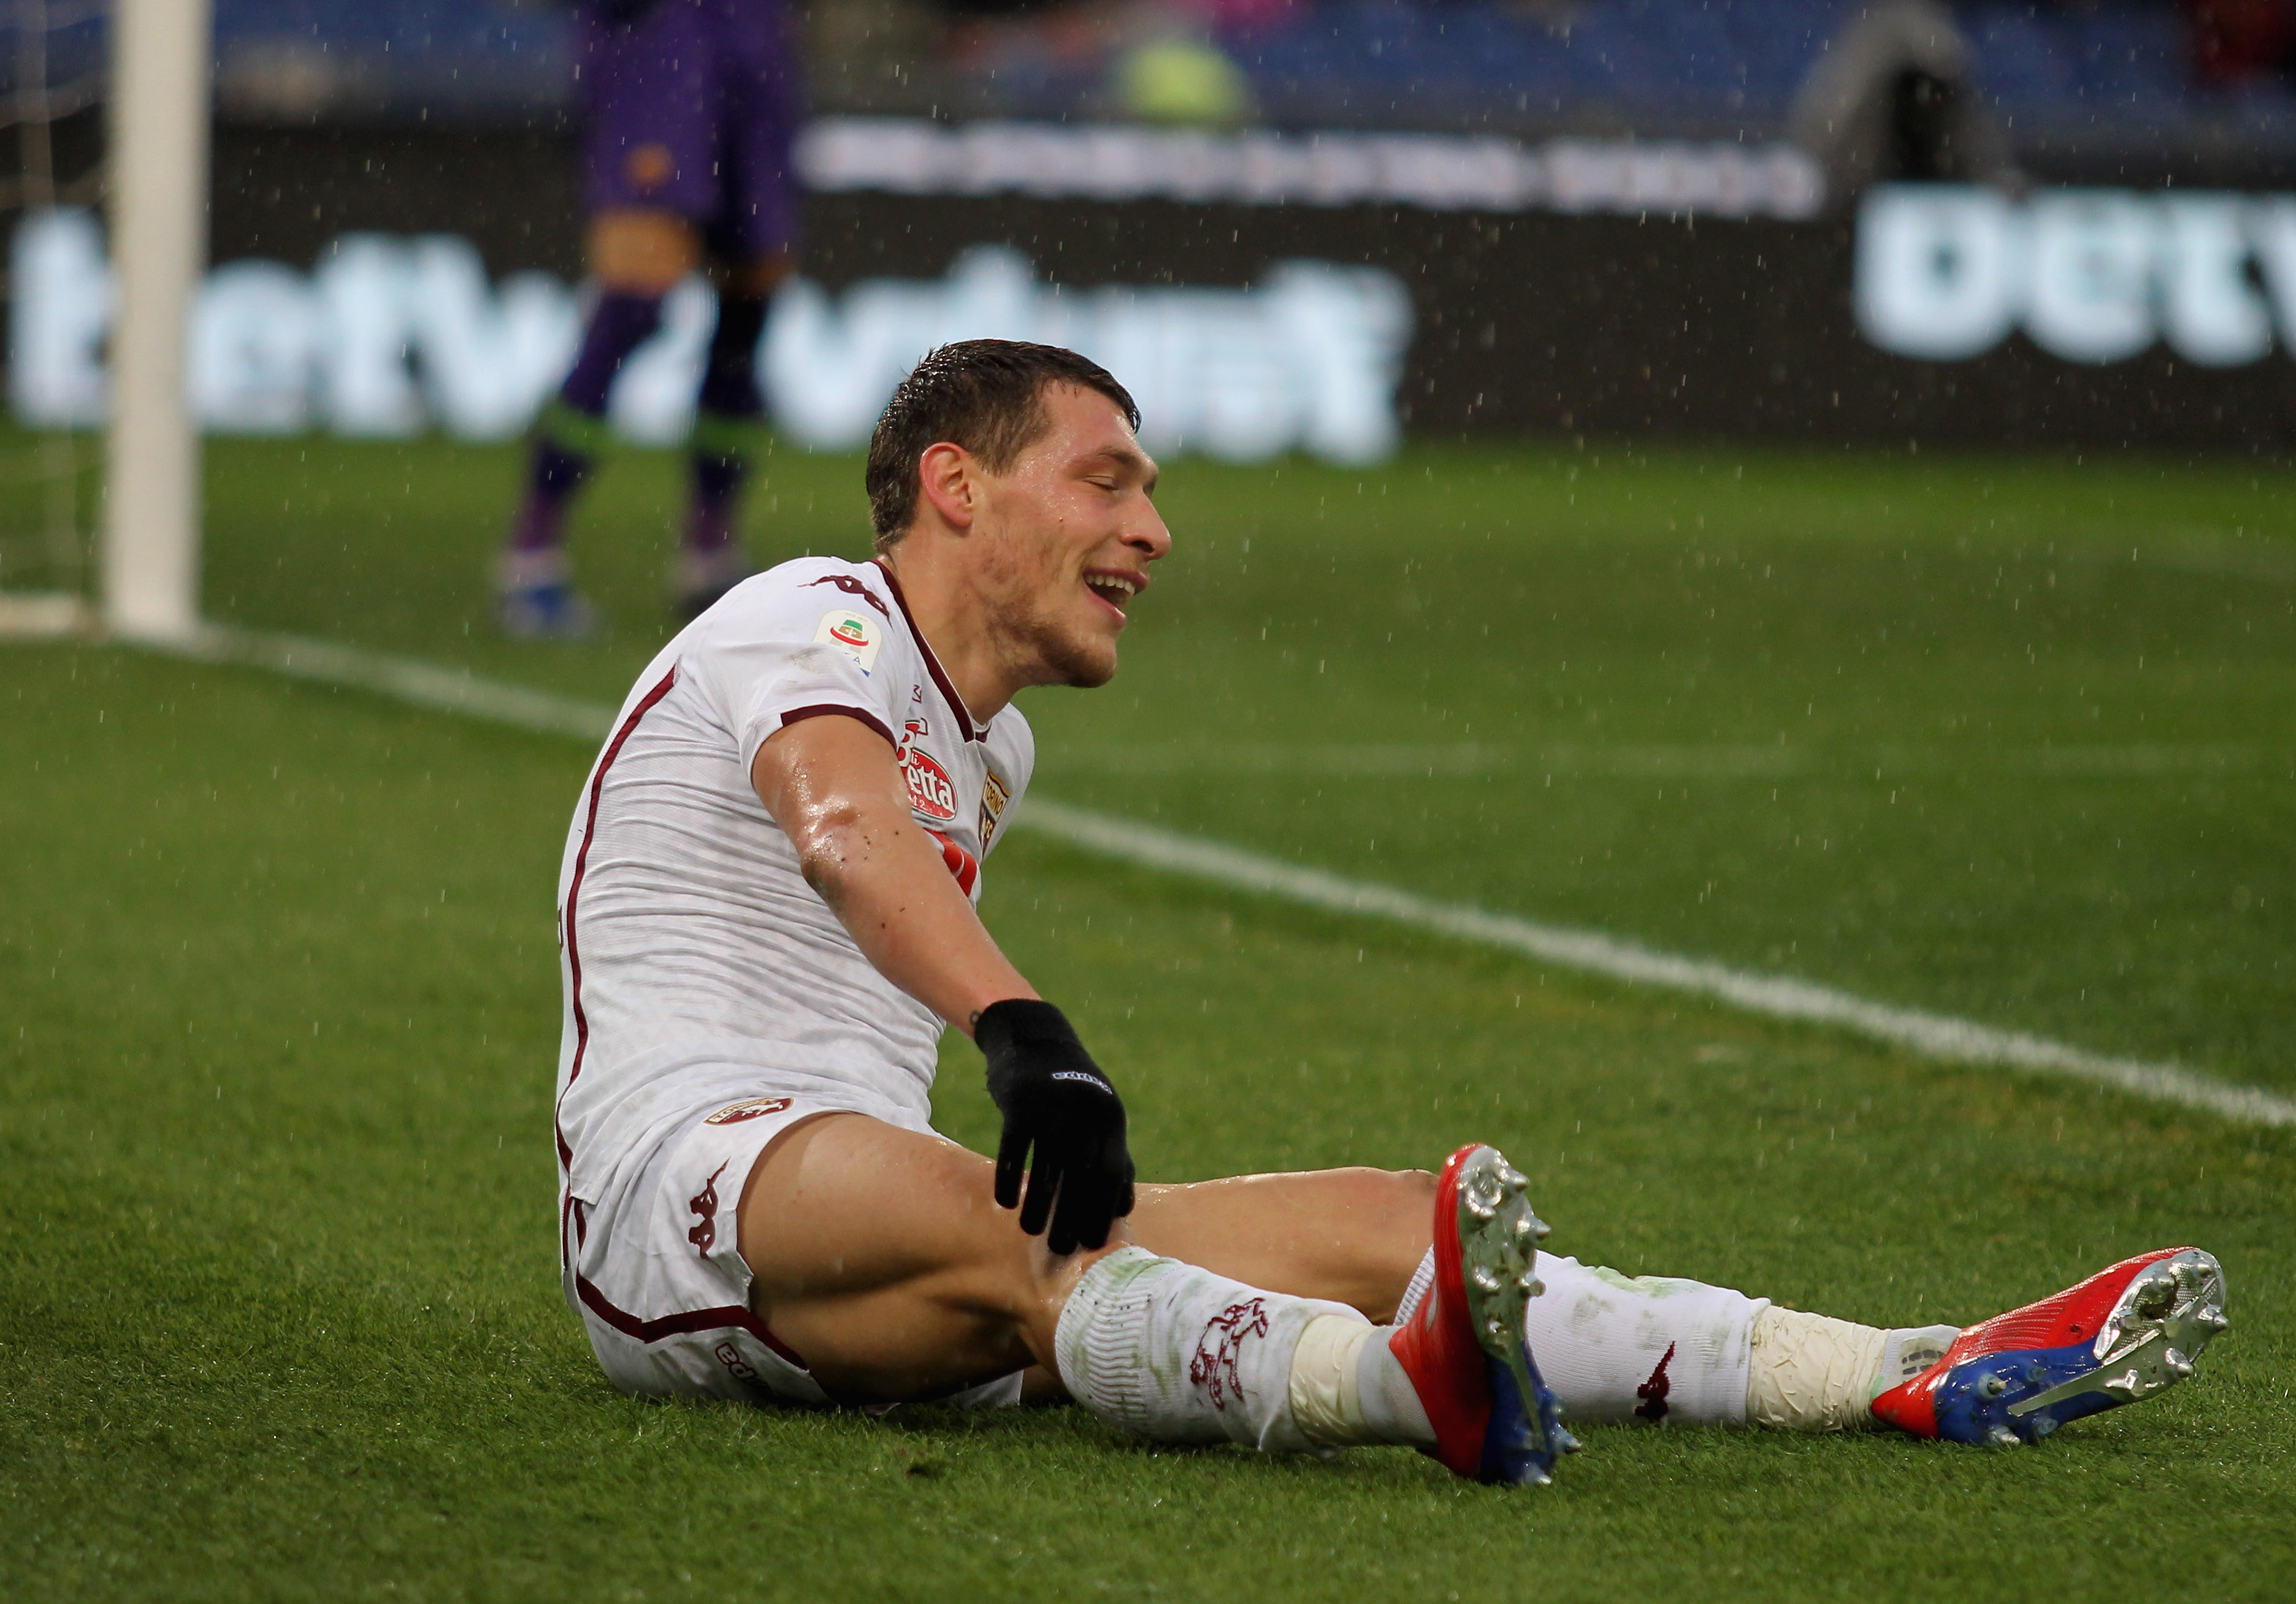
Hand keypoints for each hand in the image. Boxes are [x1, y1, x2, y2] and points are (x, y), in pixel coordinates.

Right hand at [975, 1000, 1135, 1254]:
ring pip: (1047, 1166)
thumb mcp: (1100, 1117)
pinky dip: (1009, 1178)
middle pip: (1081, 1175)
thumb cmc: (1070, 1090)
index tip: (1092, 1242)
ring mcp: (1052, 1105)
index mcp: (1111, 1118)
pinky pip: (1014, 1148)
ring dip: (1039, 1205)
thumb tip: (1123, 1209)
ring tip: (1031, 1231)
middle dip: (1072, 1216)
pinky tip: (1005, 1203)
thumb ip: (1113, 1157)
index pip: (1111, 1173)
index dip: (1102, 1210)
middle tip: (1061, 1248)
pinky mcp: (1020, 1101)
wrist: (1034, 1039)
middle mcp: (1086, 1111)